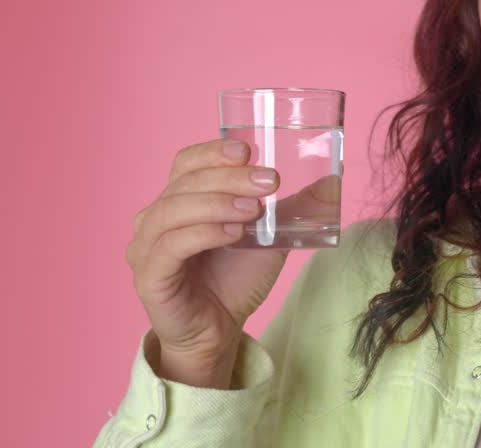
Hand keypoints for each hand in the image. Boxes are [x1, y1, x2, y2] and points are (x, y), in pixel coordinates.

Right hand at [125, 138, 288, 385]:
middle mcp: (155, 217)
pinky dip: (202, 234)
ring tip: (253, 210)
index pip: (187, 161)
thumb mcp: (272, 237)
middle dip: (230, 178)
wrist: (219, 329)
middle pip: (186, 182)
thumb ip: (297, 208)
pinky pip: (170, 246)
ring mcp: (146, 246)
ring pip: (173, 210)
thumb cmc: (236, 278)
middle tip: (269, 182)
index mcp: (180, 199)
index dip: (214, 152)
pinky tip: (232, 234)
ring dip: (216, 203)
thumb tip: (334, 182)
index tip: (248, 151)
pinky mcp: (148, 276)